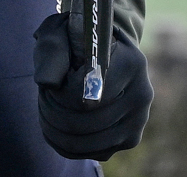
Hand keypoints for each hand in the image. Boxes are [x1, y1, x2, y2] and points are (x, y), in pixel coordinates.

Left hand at [32, 13, 152, 160]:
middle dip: (54, 112)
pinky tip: (57, 125)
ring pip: (86, 142)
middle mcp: (141, 94)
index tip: (51, 83)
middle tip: (44, 97)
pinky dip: (66, 143)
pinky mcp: (130, 139)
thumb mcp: (61, 32)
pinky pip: (91, 153)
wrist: (103, 52)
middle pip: (84, 122)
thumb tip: (47, 83)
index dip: (59, 94)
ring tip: (47, 110)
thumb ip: (52, 51)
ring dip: (56, 130)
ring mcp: (138, 120)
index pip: (86, 95)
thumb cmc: (77, 40)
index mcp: (131, 62)